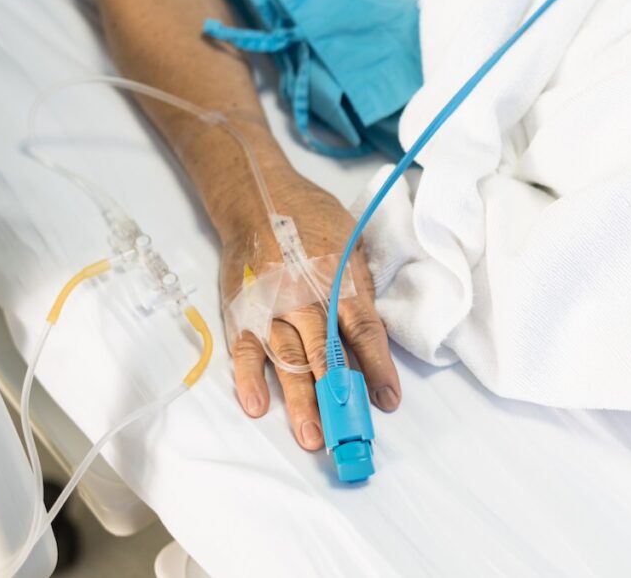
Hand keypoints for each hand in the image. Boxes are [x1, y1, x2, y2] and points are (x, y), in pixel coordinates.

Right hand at [218, 169, 400, 450]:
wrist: (259, 195)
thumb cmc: (314, 220)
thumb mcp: (352, 245)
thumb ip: (362, 289)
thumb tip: (376, 337)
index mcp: (339, 280)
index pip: (365, 333)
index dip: (378, 369)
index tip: (389, 400)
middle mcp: (306, 297)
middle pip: (325, 355)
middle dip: (338, 397)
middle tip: (348, 432)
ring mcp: (270, 306)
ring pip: (286, 361)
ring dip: (299, 401)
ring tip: (310, 436)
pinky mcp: (241, 309)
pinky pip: (243, 350)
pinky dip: (248, 379)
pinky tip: (258, 406)